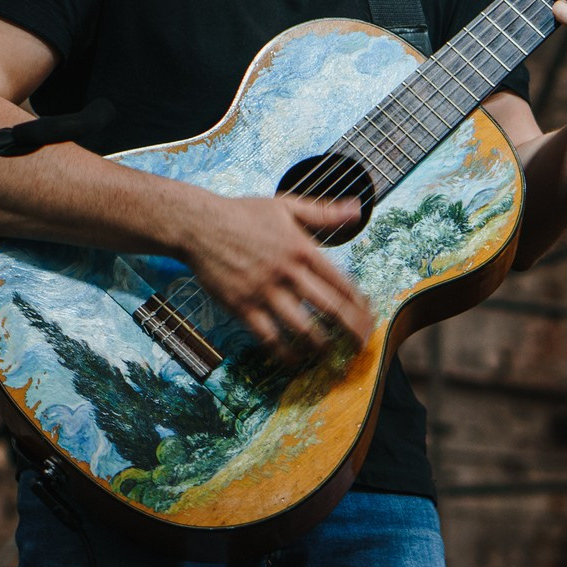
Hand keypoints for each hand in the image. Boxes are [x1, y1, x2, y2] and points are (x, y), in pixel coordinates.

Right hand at [180, 194, 373, 352]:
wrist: (198, 225)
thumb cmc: (243, 214)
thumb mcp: (287, 206)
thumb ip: (324, 213)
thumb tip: (357, 209)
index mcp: (303, 249)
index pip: (342, 283)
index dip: (360, 305)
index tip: (368, 317)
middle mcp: (288, 273)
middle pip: (331, 308)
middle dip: (352, 330)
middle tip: (362, 344)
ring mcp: (265, 291)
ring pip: (303, 327)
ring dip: (321, 345)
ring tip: (330, 353)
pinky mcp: (242, 306)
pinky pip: (268, 337)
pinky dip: (284, 352)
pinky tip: (293, 359)